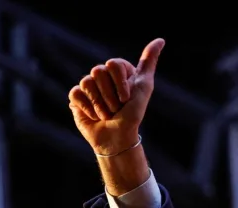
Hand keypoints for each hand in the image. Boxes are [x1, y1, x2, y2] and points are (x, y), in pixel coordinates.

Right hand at [68, 38, 164, 155]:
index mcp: (118, 71)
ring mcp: (88, 86)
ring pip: (86, 82)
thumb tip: (161, 40)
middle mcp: (102, 75)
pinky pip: (76, 93)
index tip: (127, 98)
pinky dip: (88, 108)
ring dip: (100, 104)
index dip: (121, 84)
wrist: (118, 138)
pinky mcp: (76, 97)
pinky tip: (95, 116)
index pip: (113, 64)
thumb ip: (149, 62)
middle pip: (98, 71)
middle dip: (110, 96)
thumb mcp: (144, 86)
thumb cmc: (133, 114)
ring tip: (107, 114)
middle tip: (116, 108)